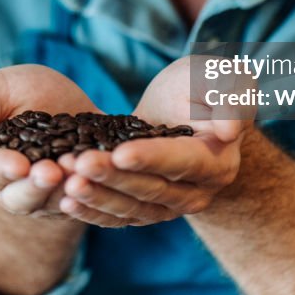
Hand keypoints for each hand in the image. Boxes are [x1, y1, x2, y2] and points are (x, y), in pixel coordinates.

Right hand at [0, 64, 99, 218]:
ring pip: (54, 203)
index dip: (2, 170)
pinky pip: (85, 200)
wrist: (64, 96)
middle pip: (20, 198)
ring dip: (65, 190)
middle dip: (36, 186)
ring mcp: (47, 197)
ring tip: (77, 171)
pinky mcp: (78, 196)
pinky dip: (92, 189)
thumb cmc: (18, 91)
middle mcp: (13, 189)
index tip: (19, 164)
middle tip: (51, 172)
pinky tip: (100, 174)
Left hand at [58, 56, 253, 225]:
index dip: (152, 159)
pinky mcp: (144, 212)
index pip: (182, 163)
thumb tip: (228, 130)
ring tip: (66, 182)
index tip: (121, 152)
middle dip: (113, 177)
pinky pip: (118, 218)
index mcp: (217, 162)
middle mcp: (197, 193)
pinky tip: (65, 202)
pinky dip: (92, 212)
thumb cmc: (201, 87)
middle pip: (152, 189)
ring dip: (98, 197)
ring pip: (132, 209)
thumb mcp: (217, 77)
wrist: (182, 111)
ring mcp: (169, 208)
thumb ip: (228, 96)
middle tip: (79, 163)